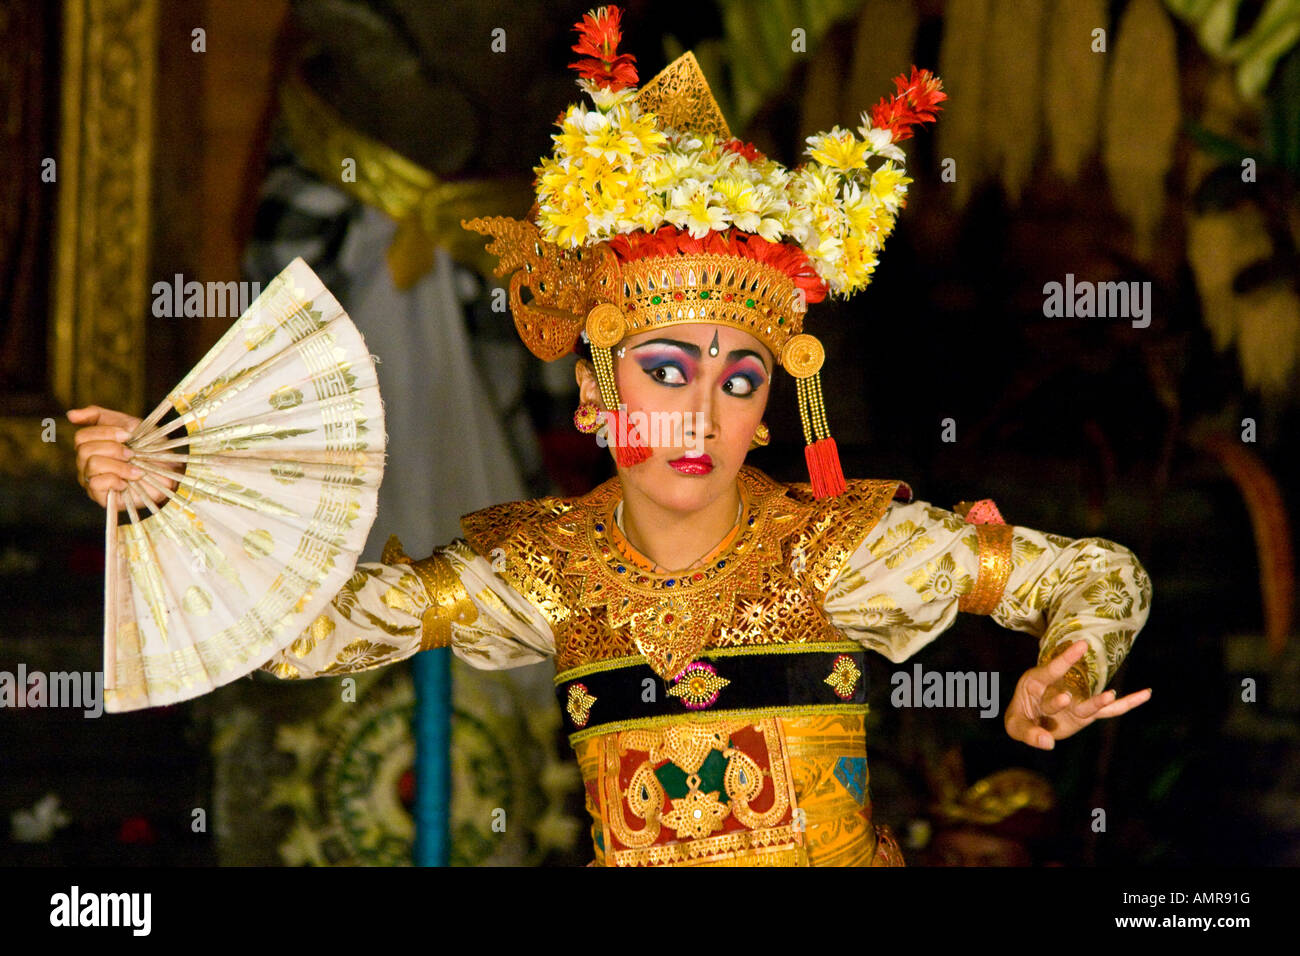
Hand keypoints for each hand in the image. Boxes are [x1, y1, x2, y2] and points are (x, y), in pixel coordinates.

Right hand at [68, 405, 177, 509]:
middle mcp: (86, 463)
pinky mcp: (99, 496)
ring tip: (136, 469)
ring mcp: (90, 480)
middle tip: (132, 453)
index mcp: (92, 445)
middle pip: (84, 449)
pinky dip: (116, 480)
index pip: (81, 436)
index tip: (128, 435)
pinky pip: (96, 483)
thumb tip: (71, 414)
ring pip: (92, 464)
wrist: (170, 473)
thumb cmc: (151, 449)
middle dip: (114, 449)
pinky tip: (128, 482)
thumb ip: (99, 416)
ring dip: (119, 465)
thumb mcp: (130, 424)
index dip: (105, 433)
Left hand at [1004, 639, 1150, 749]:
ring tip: (1110, 697)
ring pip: (1088, 704)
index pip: (1050, 670)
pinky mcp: (1086, 716)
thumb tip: (1049, 744)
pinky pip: (1108, 712)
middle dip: (1057, 702)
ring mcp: (1075, 702)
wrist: (1031, 721)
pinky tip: (1145, 694)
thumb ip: (1028, 734)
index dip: (1064, 659)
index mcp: (1036, 682)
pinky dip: (1127, 704)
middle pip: (1060, 696)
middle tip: (1064, 699)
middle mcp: (1058, 688)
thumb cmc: (1021, 718)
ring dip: (1098, 702)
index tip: (1081, 645)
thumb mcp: (1015, 725)